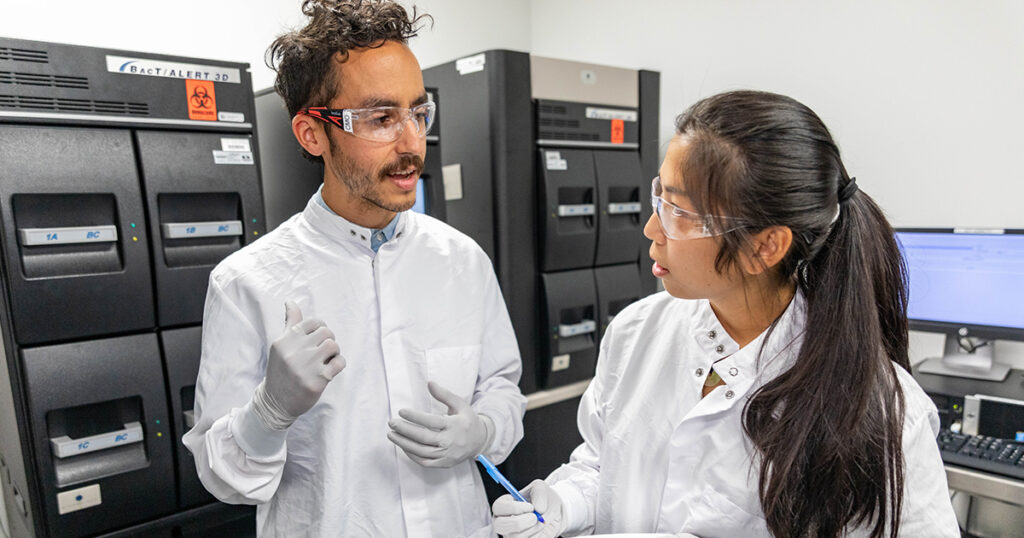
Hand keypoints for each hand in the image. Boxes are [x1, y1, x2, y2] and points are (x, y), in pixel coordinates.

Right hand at [252, 301, 344, 428]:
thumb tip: (290, 301)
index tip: (317, 340)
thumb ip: (290, 323)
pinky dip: (339, 364)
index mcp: (286, 340)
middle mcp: (294, 351)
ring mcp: (306, 366)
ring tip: (326, 360)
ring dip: (334, 352)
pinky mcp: (317, 381)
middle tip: (323, 352)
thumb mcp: (280, 346)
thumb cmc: (281, 371)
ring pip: (333, 345)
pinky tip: (330, 370)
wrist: (276, 402)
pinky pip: (339, 363)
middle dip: (329, 340)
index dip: (321, 329)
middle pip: (326, 332)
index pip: (314, 322)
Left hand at [387, 381, 490, 467]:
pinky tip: (403, 446)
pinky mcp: (444, 464)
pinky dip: (412, 455)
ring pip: (421, 451)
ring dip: (404, 443)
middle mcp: (451, 442)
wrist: (480, 441)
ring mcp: (447, 455)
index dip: (415, 417)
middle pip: (423, 437)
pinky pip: (424, 462)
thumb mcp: (460, 404)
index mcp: (455, 425)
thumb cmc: (467, 420)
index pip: (431, 422)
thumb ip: (444, 394)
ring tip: (392, 435)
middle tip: (392, 423)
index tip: (401, 411)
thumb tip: (429, 383)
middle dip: (405, 430)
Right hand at [492, 480, 565, 537]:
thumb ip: (539, 493)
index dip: (514, 508)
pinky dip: (540, 535)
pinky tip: (544, 529)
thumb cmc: (541, 499)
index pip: (498, 507)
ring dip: (534, 528)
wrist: (552, 513)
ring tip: (542, 521)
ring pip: (517, 536)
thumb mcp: (540, 488)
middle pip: (500, 526)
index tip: (531, 507)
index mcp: (503, 505)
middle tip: (534, 518)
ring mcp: (510, 535)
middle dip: (520, 522)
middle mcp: (503, 521)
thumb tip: (538, 509)